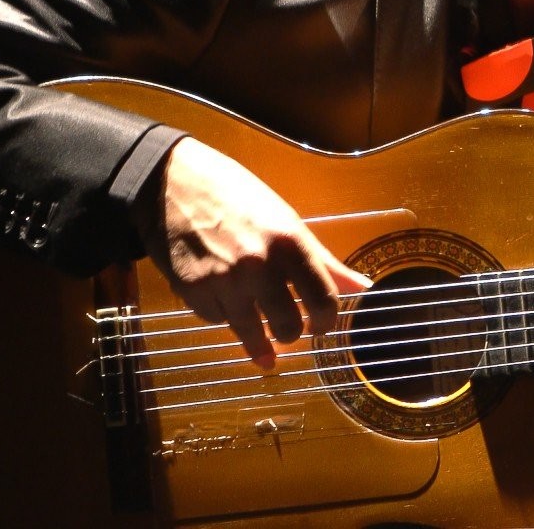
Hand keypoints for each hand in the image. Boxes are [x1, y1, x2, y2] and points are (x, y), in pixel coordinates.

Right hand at [134, 136, 372, 368]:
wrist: (171, 181)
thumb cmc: (236, 194)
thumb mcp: (285, 219)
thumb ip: (322, 260)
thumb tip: (362, 286)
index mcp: (290, 243)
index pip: (324, 299)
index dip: (327, 321)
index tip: (322, 327)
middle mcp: (259, 265)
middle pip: (288, 327)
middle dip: (291, 334)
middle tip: (289, 331)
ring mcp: (224, 281)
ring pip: (251, 333)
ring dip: (260, 342)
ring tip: (266, 351)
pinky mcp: (193, 291)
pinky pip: (218, 320)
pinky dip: (224, 315)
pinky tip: (224, 300)